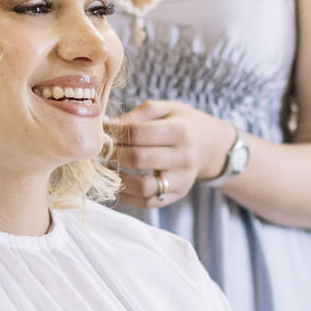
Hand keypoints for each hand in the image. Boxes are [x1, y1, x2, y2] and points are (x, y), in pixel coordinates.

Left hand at [109, 100, 230, 207]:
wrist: (209, 145)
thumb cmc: (181, 123)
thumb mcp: (165, 109)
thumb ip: (137, 115)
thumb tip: (107, 126)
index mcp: (180, 130)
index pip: (138, 133)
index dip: (115, 132)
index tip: (102, 130)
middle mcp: (184, 157)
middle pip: (138, 159)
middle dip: (113, 154)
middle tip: (101, 150)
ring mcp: (183, 179)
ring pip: (143, 186)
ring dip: (119, 178)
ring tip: (109, 167)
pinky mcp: (178, 194)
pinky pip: (148, 202)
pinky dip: (127, 195)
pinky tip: (119, 182)